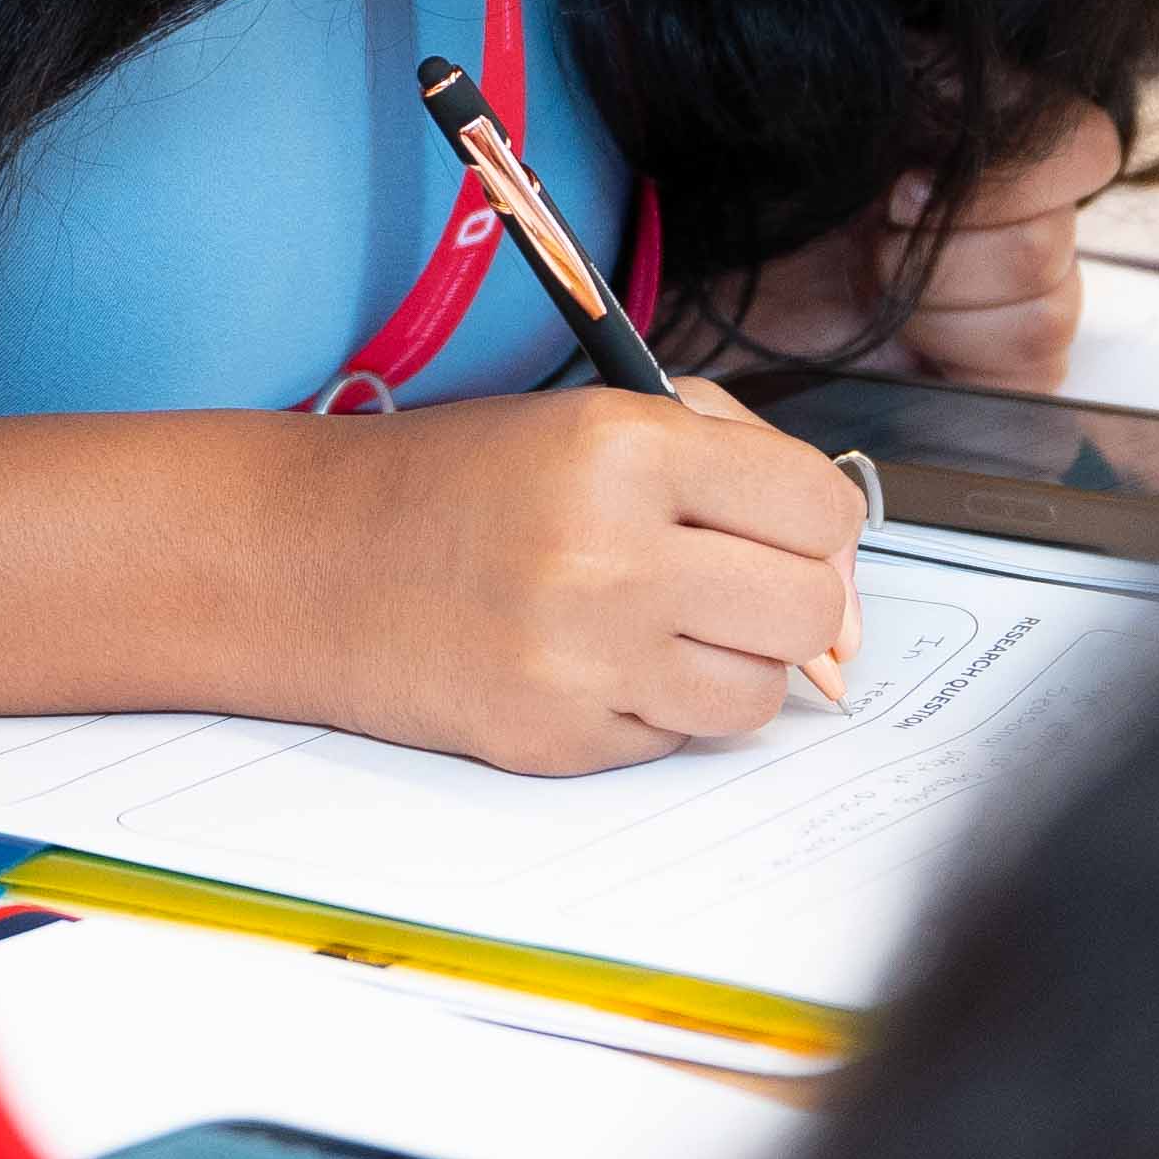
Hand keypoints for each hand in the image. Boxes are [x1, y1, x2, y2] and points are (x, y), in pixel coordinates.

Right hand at [298, 380, 865, 774]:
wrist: (313, 562)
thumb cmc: (465, 482)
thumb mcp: (599, 416)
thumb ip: (743, 471)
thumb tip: (845, 606)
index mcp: (624, 450)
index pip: (821, 511)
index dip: (816, 525)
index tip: (785, 528)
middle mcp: (607, 556)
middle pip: (811, 611)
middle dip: (791, 601)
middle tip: (731, 582)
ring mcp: (581, 661)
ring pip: (759, 696)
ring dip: (728, 662)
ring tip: (652, 620)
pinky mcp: (557, 741)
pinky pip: (679, 740)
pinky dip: (657, 706)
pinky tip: (591, 659)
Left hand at [721, 103, 1132, 389]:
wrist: (696, 254)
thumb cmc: (753, 167)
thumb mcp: (829, 89)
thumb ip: (924, 75)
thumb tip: (968, 79)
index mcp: (992, 121)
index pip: (1084, 148)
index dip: (999, 183)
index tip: (898, 191)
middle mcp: (1015, 200)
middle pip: (1053, 245)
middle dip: (941, 255)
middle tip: (869, 243)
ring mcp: (1006, 284)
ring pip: (1046, 317)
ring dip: (942, 309)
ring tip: (873, 288)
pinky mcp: (988, 360)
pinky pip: (1031, 378)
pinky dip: (961, 361)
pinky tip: (900, 336)